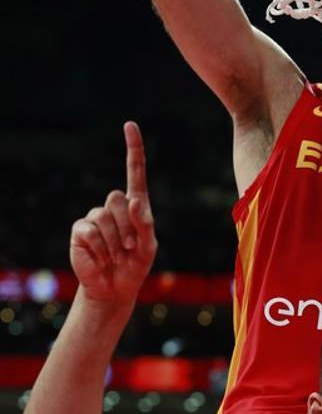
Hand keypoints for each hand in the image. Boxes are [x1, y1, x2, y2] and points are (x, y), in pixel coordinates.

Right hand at [70, 122, 156, 303]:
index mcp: (135, 205)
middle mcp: (113, 206)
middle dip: (127, 226)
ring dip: (115, 241)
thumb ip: (145, 224)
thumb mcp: (149, 247)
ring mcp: (95, 217)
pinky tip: (102, 258)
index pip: (134, 171)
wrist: (114, 288)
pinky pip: (91, 231)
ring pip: (105, 217)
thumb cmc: (135, 266)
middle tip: (129, 247)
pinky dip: (100, 249)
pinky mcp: (80, 230)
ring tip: (116, 255)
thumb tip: (134, 201)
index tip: (130, 125)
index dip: (133, 148)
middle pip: (118, 198)